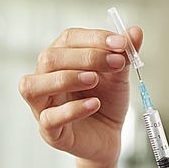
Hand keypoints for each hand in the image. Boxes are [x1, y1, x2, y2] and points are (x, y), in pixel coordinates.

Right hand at [19, 27, 142, 167]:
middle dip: (86, 57)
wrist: (110, 136)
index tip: (121, 43)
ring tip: (95, 80)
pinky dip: (72, 110)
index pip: (68, 38)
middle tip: (116, 63)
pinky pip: (49, 118)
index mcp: (60, 59)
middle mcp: (45, 78)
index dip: (94, 38)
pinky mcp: (49, 131)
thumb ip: (124, 54)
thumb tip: (135, 31)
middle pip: (50, 58)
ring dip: (67, 78)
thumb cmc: (106, 102)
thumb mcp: (118, 76)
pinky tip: (94, 104)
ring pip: (33, 86)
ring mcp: (42, 105)